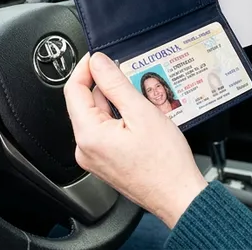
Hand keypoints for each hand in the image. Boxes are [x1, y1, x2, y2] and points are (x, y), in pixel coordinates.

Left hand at [64, 52, 207, 227]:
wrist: (178, 196)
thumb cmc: (165, 163)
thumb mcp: (142, 113)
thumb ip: (116, 84)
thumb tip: (98, 62)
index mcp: (89, 135)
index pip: (73, 90)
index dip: (85, 68)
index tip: (99, 56)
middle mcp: (85, 148)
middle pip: (85, 102)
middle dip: (107, 85)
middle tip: (131, 75)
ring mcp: (95, 157)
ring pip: (98, 115)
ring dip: (116, 101)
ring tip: (142, 98)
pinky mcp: (106, 161)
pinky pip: (106, 130)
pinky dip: (120, 117)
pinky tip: (140, 115)